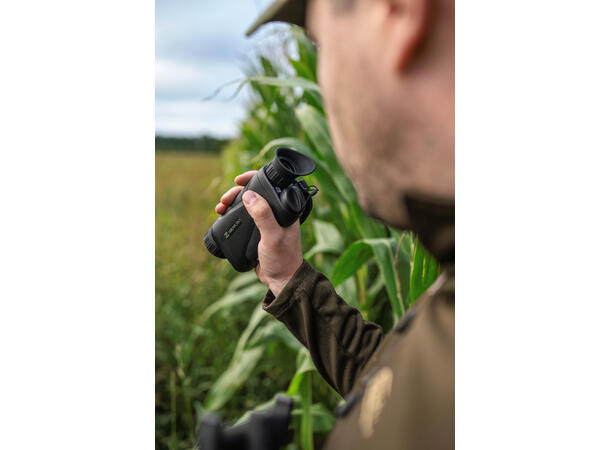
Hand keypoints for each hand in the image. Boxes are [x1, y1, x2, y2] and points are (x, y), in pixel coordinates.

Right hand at [216, 171, 303, 295]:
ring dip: (232, 203)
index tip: (238, 180)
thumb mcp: (273, 237)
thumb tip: (249, 196)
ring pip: (247, 206)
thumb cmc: (283, 259)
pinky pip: (243, 219)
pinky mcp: (258, 233)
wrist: (281, 281)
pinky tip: (224, 217)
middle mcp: (276, 213)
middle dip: (236, 193)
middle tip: (224, 200)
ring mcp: (266, 222)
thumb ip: (263, 216)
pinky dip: (232, 215)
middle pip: (254, 194)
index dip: (253, 179)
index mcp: (285, 209)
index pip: (269, 186)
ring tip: (220, 208)